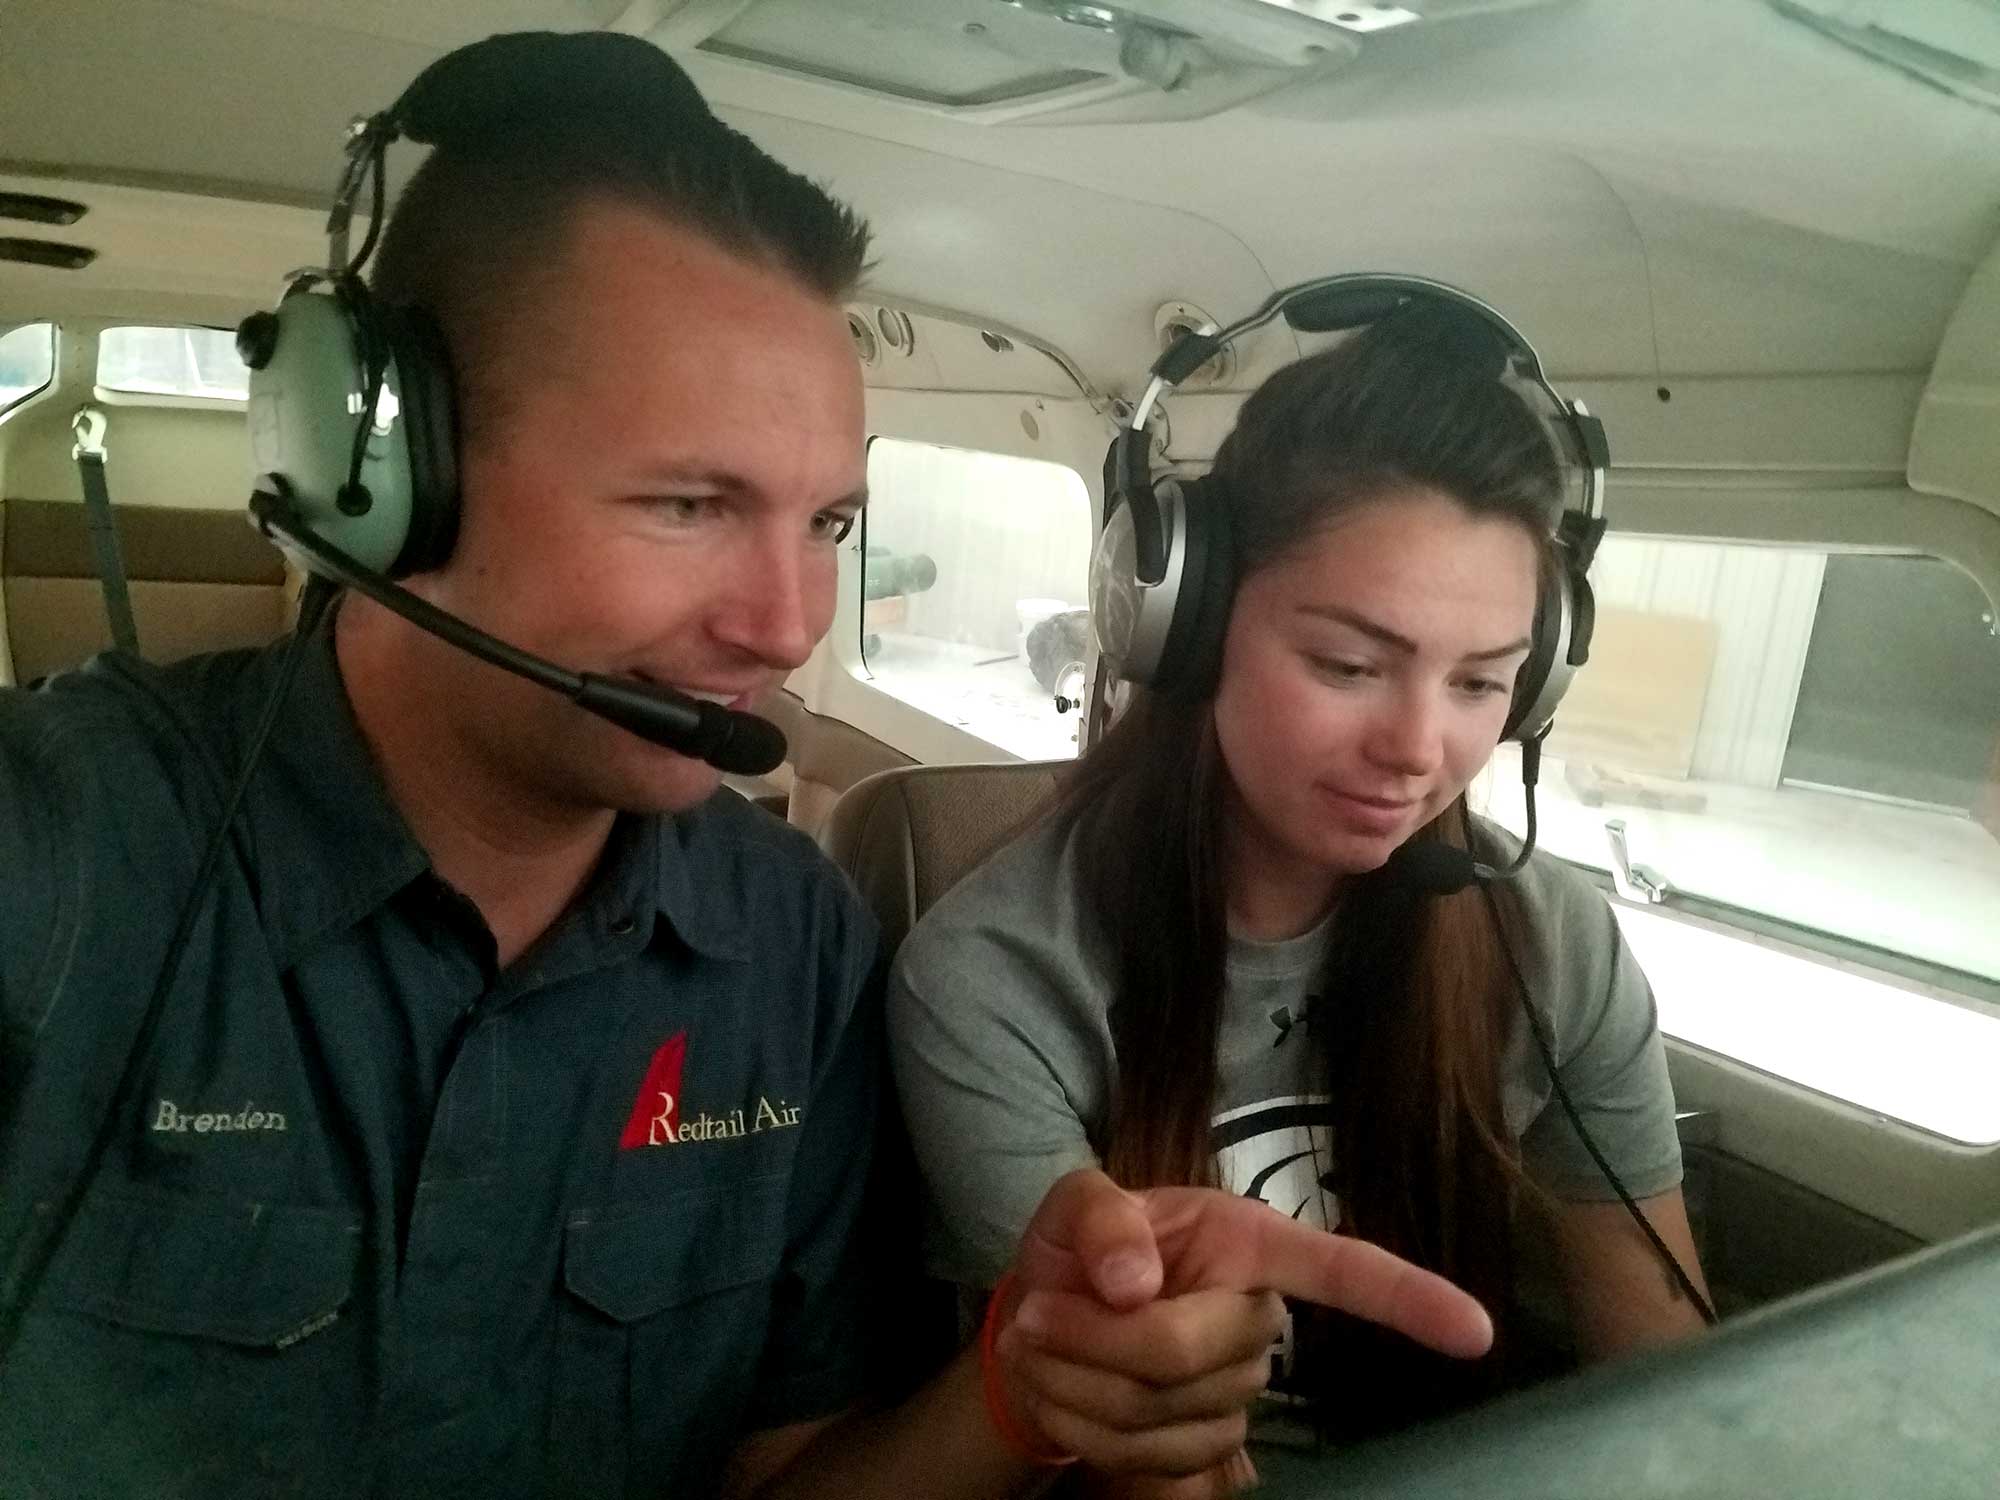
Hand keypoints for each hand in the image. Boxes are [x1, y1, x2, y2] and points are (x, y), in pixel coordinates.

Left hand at [990, 1170, 1492, 1478]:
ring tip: (1042, 1340)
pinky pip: (1140, 1454)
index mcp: (1249, 1243)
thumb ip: (1100, 1219)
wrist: (1044, 1321)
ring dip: (1074, 1381)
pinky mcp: (1205, 1447)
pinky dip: (1078, 1422)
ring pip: (1155, 1410)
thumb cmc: (1079, 1250)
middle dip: (1095, 1339)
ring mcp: (1237, 1391)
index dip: (1409, 1299)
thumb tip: (1135, 1279)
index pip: (1344, 1270)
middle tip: (1036, 1312)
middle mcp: (1259, 1318)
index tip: (1476, 1330)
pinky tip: (1062, 1387)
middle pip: (1188, 1353)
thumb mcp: (1076, 1203)